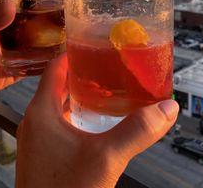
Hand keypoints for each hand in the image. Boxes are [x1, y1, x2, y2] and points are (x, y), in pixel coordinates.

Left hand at [16, 53, 178, 187]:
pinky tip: (98, 124)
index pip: (55, 67)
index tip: (94, 44)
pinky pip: (60, 125)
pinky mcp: (44, 156)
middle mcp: (36, 122)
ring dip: (81, 96)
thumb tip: (167, 108)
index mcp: (42, 111)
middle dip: (83, 74)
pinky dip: (78, 117)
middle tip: (108, 66)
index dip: (74, 52)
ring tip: (108, 90)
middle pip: (58, 85)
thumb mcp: (106, 158)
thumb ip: (138, 130)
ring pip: (60, 106)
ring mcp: (38, 140)